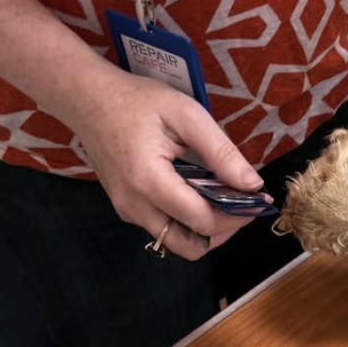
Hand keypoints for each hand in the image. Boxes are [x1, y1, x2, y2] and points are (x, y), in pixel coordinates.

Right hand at [69, 63, 264, 260]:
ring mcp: (127, 210)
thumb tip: (252, 184)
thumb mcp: (187, 115)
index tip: (258, 200)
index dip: (236, 216)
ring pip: (175, 241)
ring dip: (204, 230)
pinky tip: (200, 193)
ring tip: (223, 200)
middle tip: (242, 207)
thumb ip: (220, 151)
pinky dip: (186, 220)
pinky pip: (163, 228)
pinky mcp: (126, 208)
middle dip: (223, 232)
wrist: (89, 100)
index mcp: (149, 182)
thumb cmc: (137, 101)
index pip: (202, 221)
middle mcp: (134, 206)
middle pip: (189, 246)